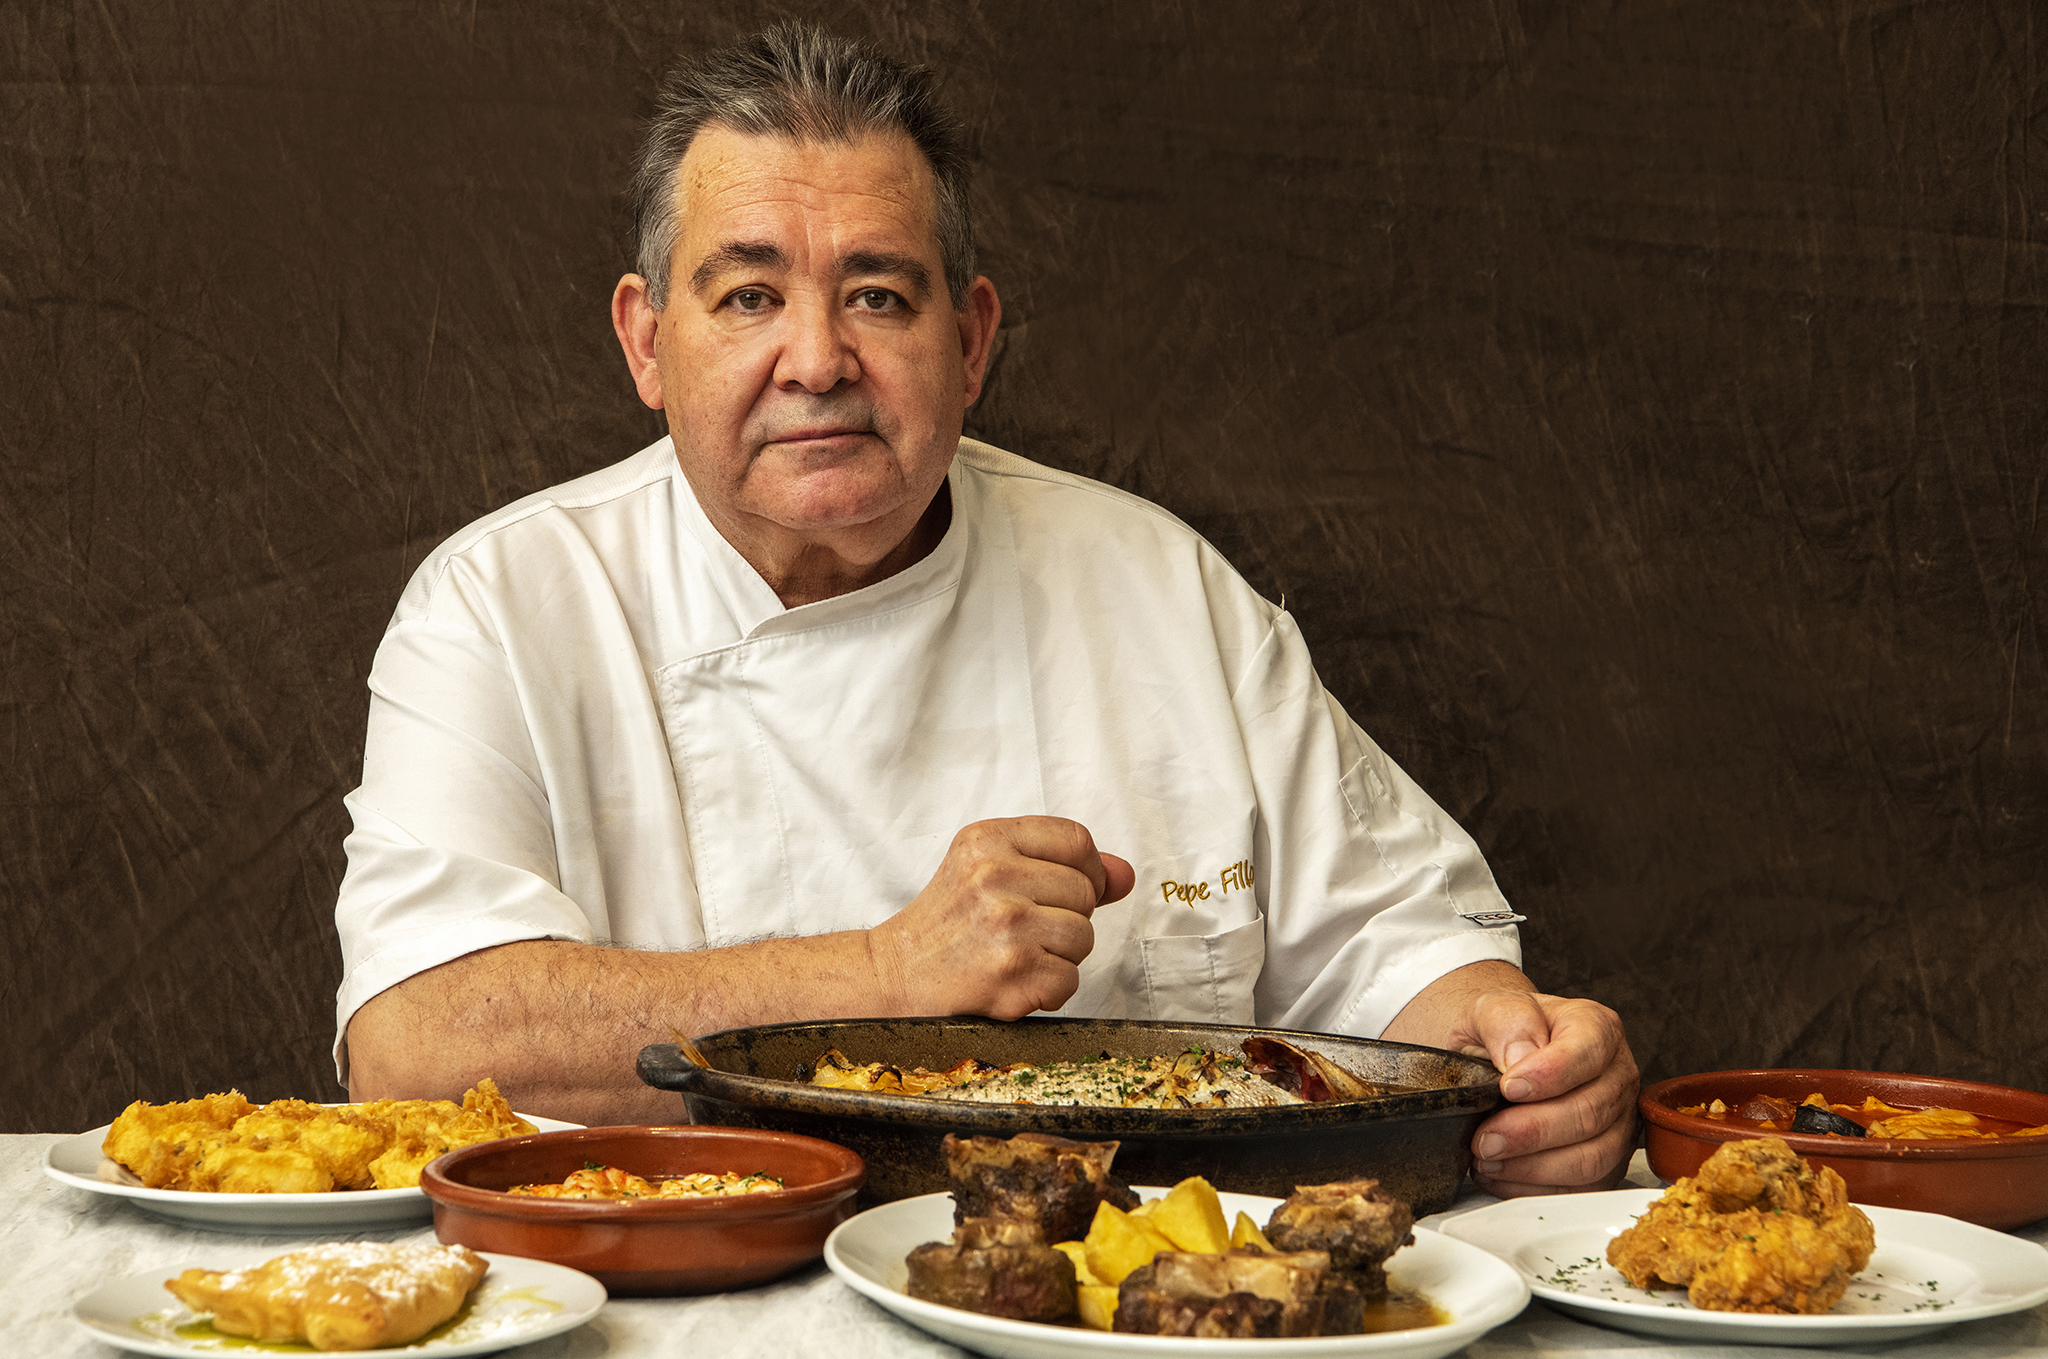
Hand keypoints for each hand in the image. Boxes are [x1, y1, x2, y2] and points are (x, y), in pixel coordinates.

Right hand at [869, 817, 1134, 1019]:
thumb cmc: (946, 923)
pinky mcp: (1011, 973)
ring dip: (1059, 956)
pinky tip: (1012, 982)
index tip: (1063, 890)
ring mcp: (1004, 925)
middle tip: (1019, 930)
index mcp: (987, 839)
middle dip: (1066, 917)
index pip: (1078, 840)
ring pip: (1083, 938)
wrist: (893, 976)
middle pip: (1086, 892)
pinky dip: (1047, 991)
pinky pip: (1070, 980)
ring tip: (1015, 955)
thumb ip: (1061, 866)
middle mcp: (994, 876)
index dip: (1086, 870)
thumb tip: (1125, 875)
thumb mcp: (989, 871)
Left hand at [1459, 989, 1639, 1195]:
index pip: (1587, 1053)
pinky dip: (1537, 1188)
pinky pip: (1582, 1187)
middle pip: (1590, 1113)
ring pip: (1592, 1158)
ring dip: (1534, 1167)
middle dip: (1532, 1132)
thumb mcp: (1491, 1008)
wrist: (1499, 1054)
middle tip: (1486, 1139)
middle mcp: (1618, 1075)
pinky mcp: (1608, 1160)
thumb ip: (1507, 1022)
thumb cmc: (1504, 1032)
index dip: (1549, 1075)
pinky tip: (1502, 1175)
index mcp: (1597, 1028)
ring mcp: (1619, 1121)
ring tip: (1488, 1159)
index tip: (1507, 1089)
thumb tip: (1520, 1058)